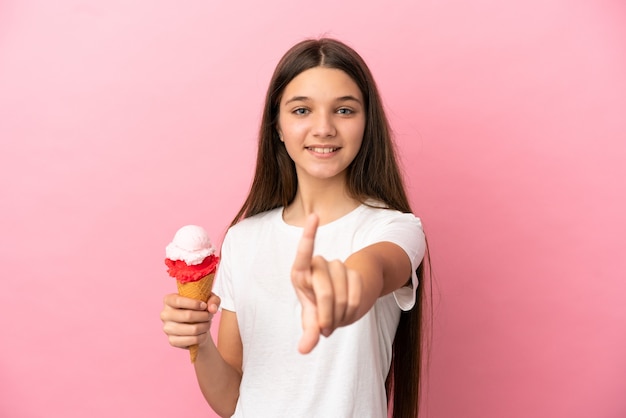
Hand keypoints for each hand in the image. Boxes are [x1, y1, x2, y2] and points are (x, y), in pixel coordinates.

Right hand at [160, 293, 220, 349]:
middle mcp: (164, 314)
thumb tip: (212, 309)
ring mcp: (167, 329)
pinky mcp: (172, 341)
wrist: (196, 324)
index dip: (194, 303)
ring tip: (208, 323)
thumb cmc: (200, 308)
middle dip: (204, 316)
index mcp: (169, 300)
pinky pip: (191, 340)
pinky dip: (202, 337)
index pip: (178, 301)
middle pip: (187, 316)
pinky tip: (203, 332)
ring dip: (205, 326)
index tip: (204, 305)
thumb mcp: (208, 299)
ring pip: (192, 329)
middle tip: (210, 315)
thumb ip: (213, 300)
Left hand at [291, 214, 362, 353]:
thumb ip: (308, 332)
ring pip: (342, 293)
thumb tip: (304, 349)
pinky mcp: (352, 272)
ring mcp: (335, 267)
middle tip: (326, 329)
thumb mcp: (311, 319)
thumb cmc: (319, 308)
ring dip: (341, 313)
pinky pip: (356, 291)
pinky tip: (349, 310)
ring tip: (337, 319)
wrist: (342, 301)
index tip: (315, 215)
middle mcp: (317, 265)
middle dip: (326, 315)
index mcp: (300, 274)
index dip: (309, 236)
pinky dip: (353, 306)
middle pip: (325, 292)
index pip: (303, 255)